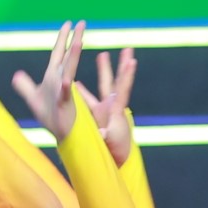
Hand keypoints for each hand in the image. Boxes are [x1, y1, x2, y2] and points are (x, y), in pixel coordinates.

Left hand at [12, 21, 85, 142]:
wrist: (58, 133)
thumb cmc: (50, 116)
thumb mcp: (32, 98)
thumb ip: (24, 86)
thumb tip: (16, 75)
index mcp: (53, 76)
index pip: (59, 52)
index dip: (63, 38)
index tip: (69, 23)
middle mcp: (60, 79)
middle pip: (68, 56)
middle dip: (75, 39)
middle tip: (82, 23)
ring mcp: (63, 90)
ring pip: (69, 70)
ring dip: (73, 56)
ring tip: (78, 41)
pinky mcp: (64, 103)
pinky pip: (64, 93)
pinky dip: (65, 87)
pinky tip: (65, 81)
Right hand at [76, 46, 136, 166]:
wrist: (115, 158)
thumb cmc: (117, 151)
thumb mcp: (111, 142)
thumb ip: (106, 136)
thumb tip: (101, 132)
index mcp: (116, 110)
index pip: (122, 89)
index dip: (127, 76)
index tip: (132, 61)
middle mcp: (112, 106)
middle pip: (116, 81)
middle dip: (121, 65)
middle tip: (128, 49)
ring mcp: (104, 109)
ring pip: (103, 85)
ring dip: (103, 70)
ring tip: (102, 54)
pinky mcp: (96, 115)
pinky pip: (88, 99)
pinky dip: (81, 91)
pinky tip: (75, 82)